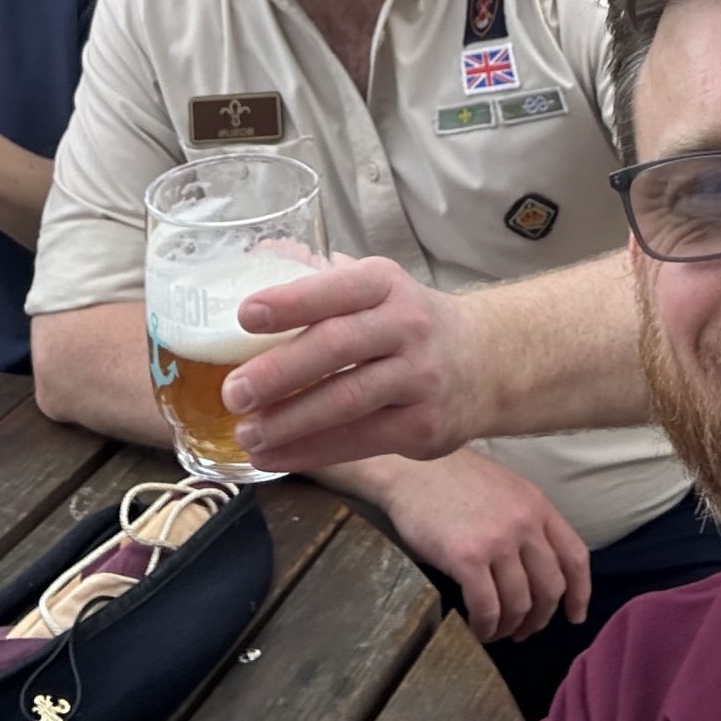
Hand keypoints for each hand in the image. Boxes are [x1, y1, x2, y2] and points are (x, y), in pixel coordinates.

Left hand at [226, 256, 487, 470]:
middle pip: (336, 347)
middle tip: (233, 392)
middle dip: (279, 372)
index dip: (291, 301)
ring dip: (289, 422)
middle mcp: (407, 325)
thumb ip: (321, 283)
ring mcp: (419, 378)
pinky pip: (359, 442)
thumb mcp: (377, 289)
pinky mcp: (423, 426)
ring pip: (346, 401)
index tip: (245, 315)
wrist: (488, 361)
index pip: (336, 288)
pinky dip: (311, 452)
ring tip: (246, 433)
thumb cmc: (408, 322)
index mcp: (385, 284)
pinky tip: (275, 457)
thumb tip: (252, 264)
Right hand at [376, 451, 591, 643]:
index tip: (574, 616)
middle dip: (540, 618)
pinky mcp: (467, 558)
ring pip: (519, 603)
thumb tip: (535, 568)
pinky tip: (478, 628)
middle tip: (524, 630)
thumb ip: (525, 520)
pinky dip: (486, 626)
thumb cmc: (452, 477)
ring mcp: (497, 541)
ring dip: (510, 626)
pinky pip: (487, 608)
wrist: (411, 467)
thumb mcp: (504, 488)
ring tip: (495, 631)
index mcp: (537, 505)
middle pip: (551, 587)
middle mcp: (524, 523)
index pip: (575, 557)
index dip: (580, 593)